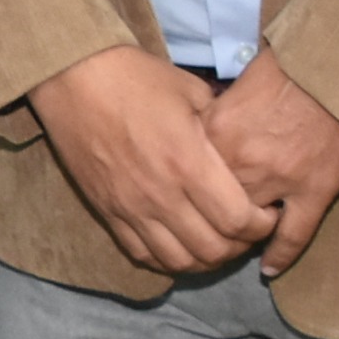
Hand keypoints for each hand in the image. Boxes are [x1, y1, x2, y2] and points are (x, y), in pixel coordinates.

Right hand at [24, 44, 275, 276]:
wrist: (72, 77)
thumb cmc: (134, 77)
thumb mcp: (190, 91)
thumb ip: (219, 125)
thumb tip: (238, 143)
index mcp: (188, 163)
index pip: (238, 220)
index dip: (261, 225)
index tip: (267, 212)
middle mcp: (161, 195)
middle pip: (213, 250)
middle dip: (240, 246)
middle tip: (246, 229)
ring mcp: (130, 208)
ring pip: (179, 262)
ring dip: (205, 259)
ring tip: (215, 240)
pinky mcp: (106, 212)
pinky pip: (142, 255)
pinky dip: (167, 259)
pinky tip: (179, 243)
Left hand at [202, 51, 338, 277]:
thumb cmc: (294, 65)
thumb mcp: (241, 80)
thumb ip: (217, 111)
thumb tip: (198, 127)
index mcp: (219, 129)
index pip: (186, 172)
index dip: (183, 187)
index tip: (179, 197)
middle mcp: (242, 160)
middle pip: (211, 204)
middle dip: (205, 218)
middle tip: (202, 229)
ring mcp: (280, 179)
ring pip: (248, 225)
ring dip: (239, 238)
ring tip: (233, 247)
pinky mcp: (316, 191)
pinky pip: (294, 235)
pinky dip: (281, 255)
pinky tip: (269, 270)